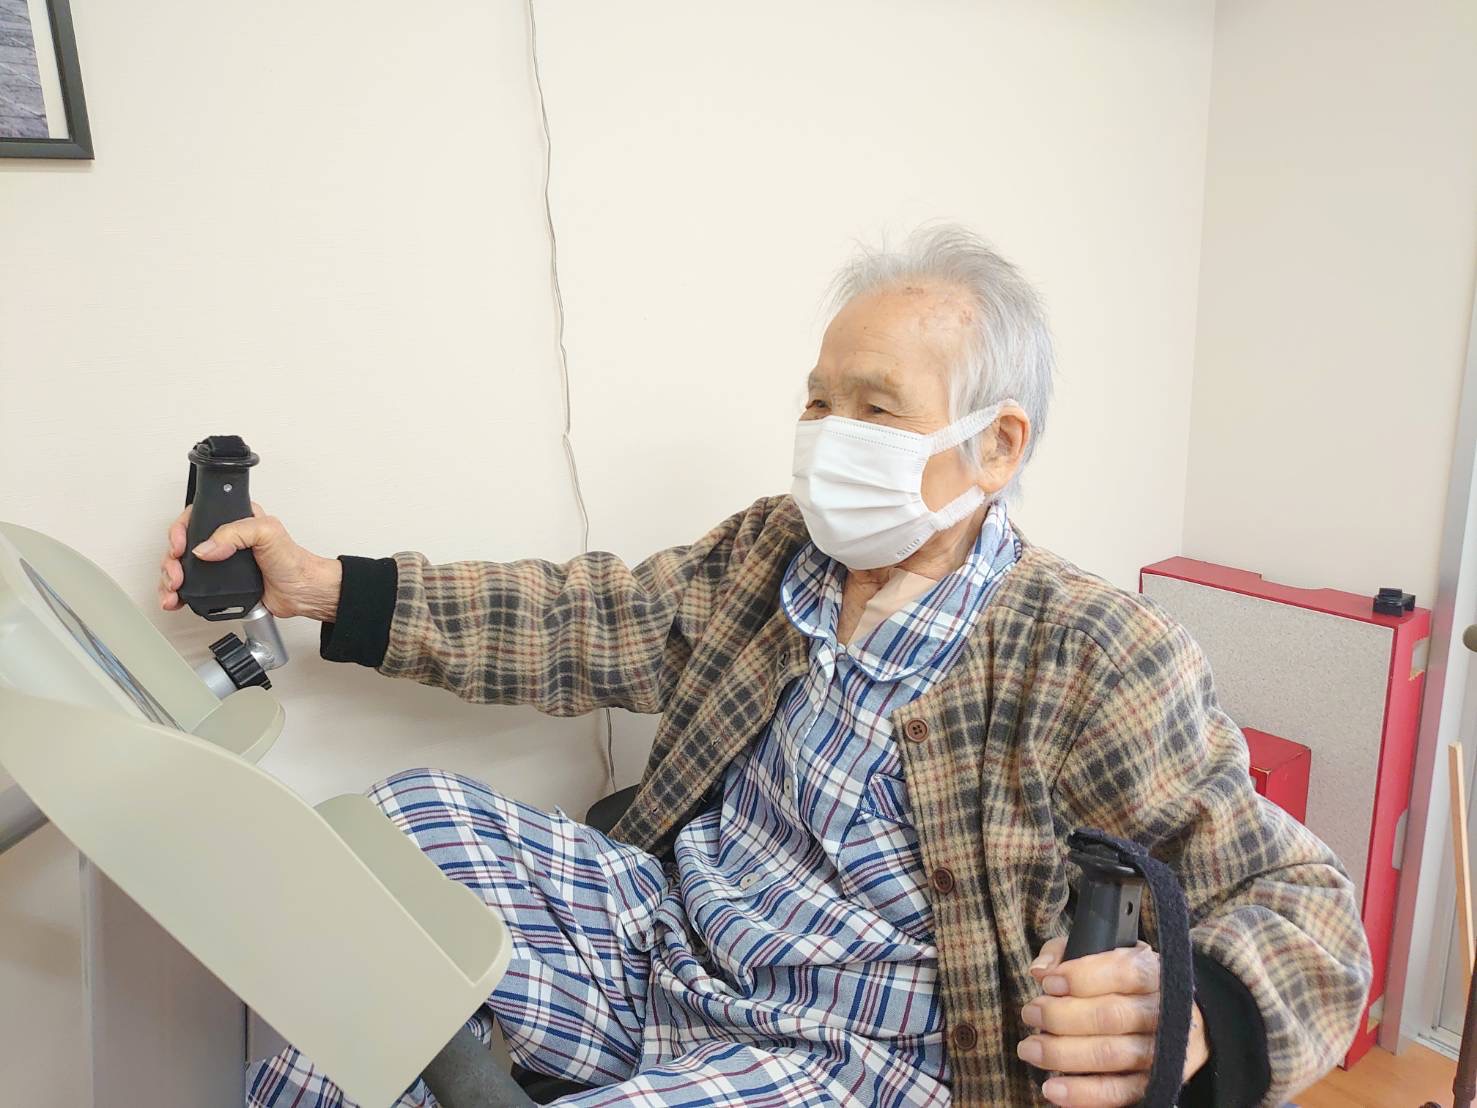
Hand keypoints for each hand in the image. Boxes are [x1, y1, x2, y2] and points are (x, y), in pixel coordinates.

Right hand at [157, 503, 342, 621]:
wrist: (303, 593)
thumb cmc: (294, 562)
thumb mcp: (268, 533)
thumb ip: (236, 533)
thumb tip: (205, 548)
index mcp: (235, 520)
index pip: (196, 516)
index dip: (180, 530)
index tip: (180, 546)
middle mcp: (225, 540)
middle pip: (183, 544)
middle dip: (171, 559)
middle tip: (176, 573)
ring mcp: (220, 562)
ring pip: (183, 566)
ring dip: (170, 578)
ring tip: (173, 589)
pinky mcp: (220, 585)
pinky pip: (191, 587)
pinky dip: (178, 594)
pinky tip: (175, 599)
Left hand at [1017, 937, 1208, 1106]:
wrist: (1167, 1020)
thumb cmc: (1120, 982)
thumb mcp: (1099, 952)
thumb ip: (1065, 952)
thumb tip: (1040, 971)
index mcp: (1153, 972)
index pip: (1124, 972)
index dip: (1081, 977)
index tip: (1048, 983)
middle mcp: (1164, 1012)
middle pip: (1112, 1015)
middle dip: (1062, 1016)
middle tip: (1030, 1014)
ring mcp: (1162, 1052)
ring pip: (1111, 1055)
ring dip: (1063, 1054)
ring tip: (1030, 1049)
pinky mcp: (1156, 1085)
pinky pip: (1119, 1093)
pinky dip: (1083, 1094)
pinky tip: (1053, 1089)